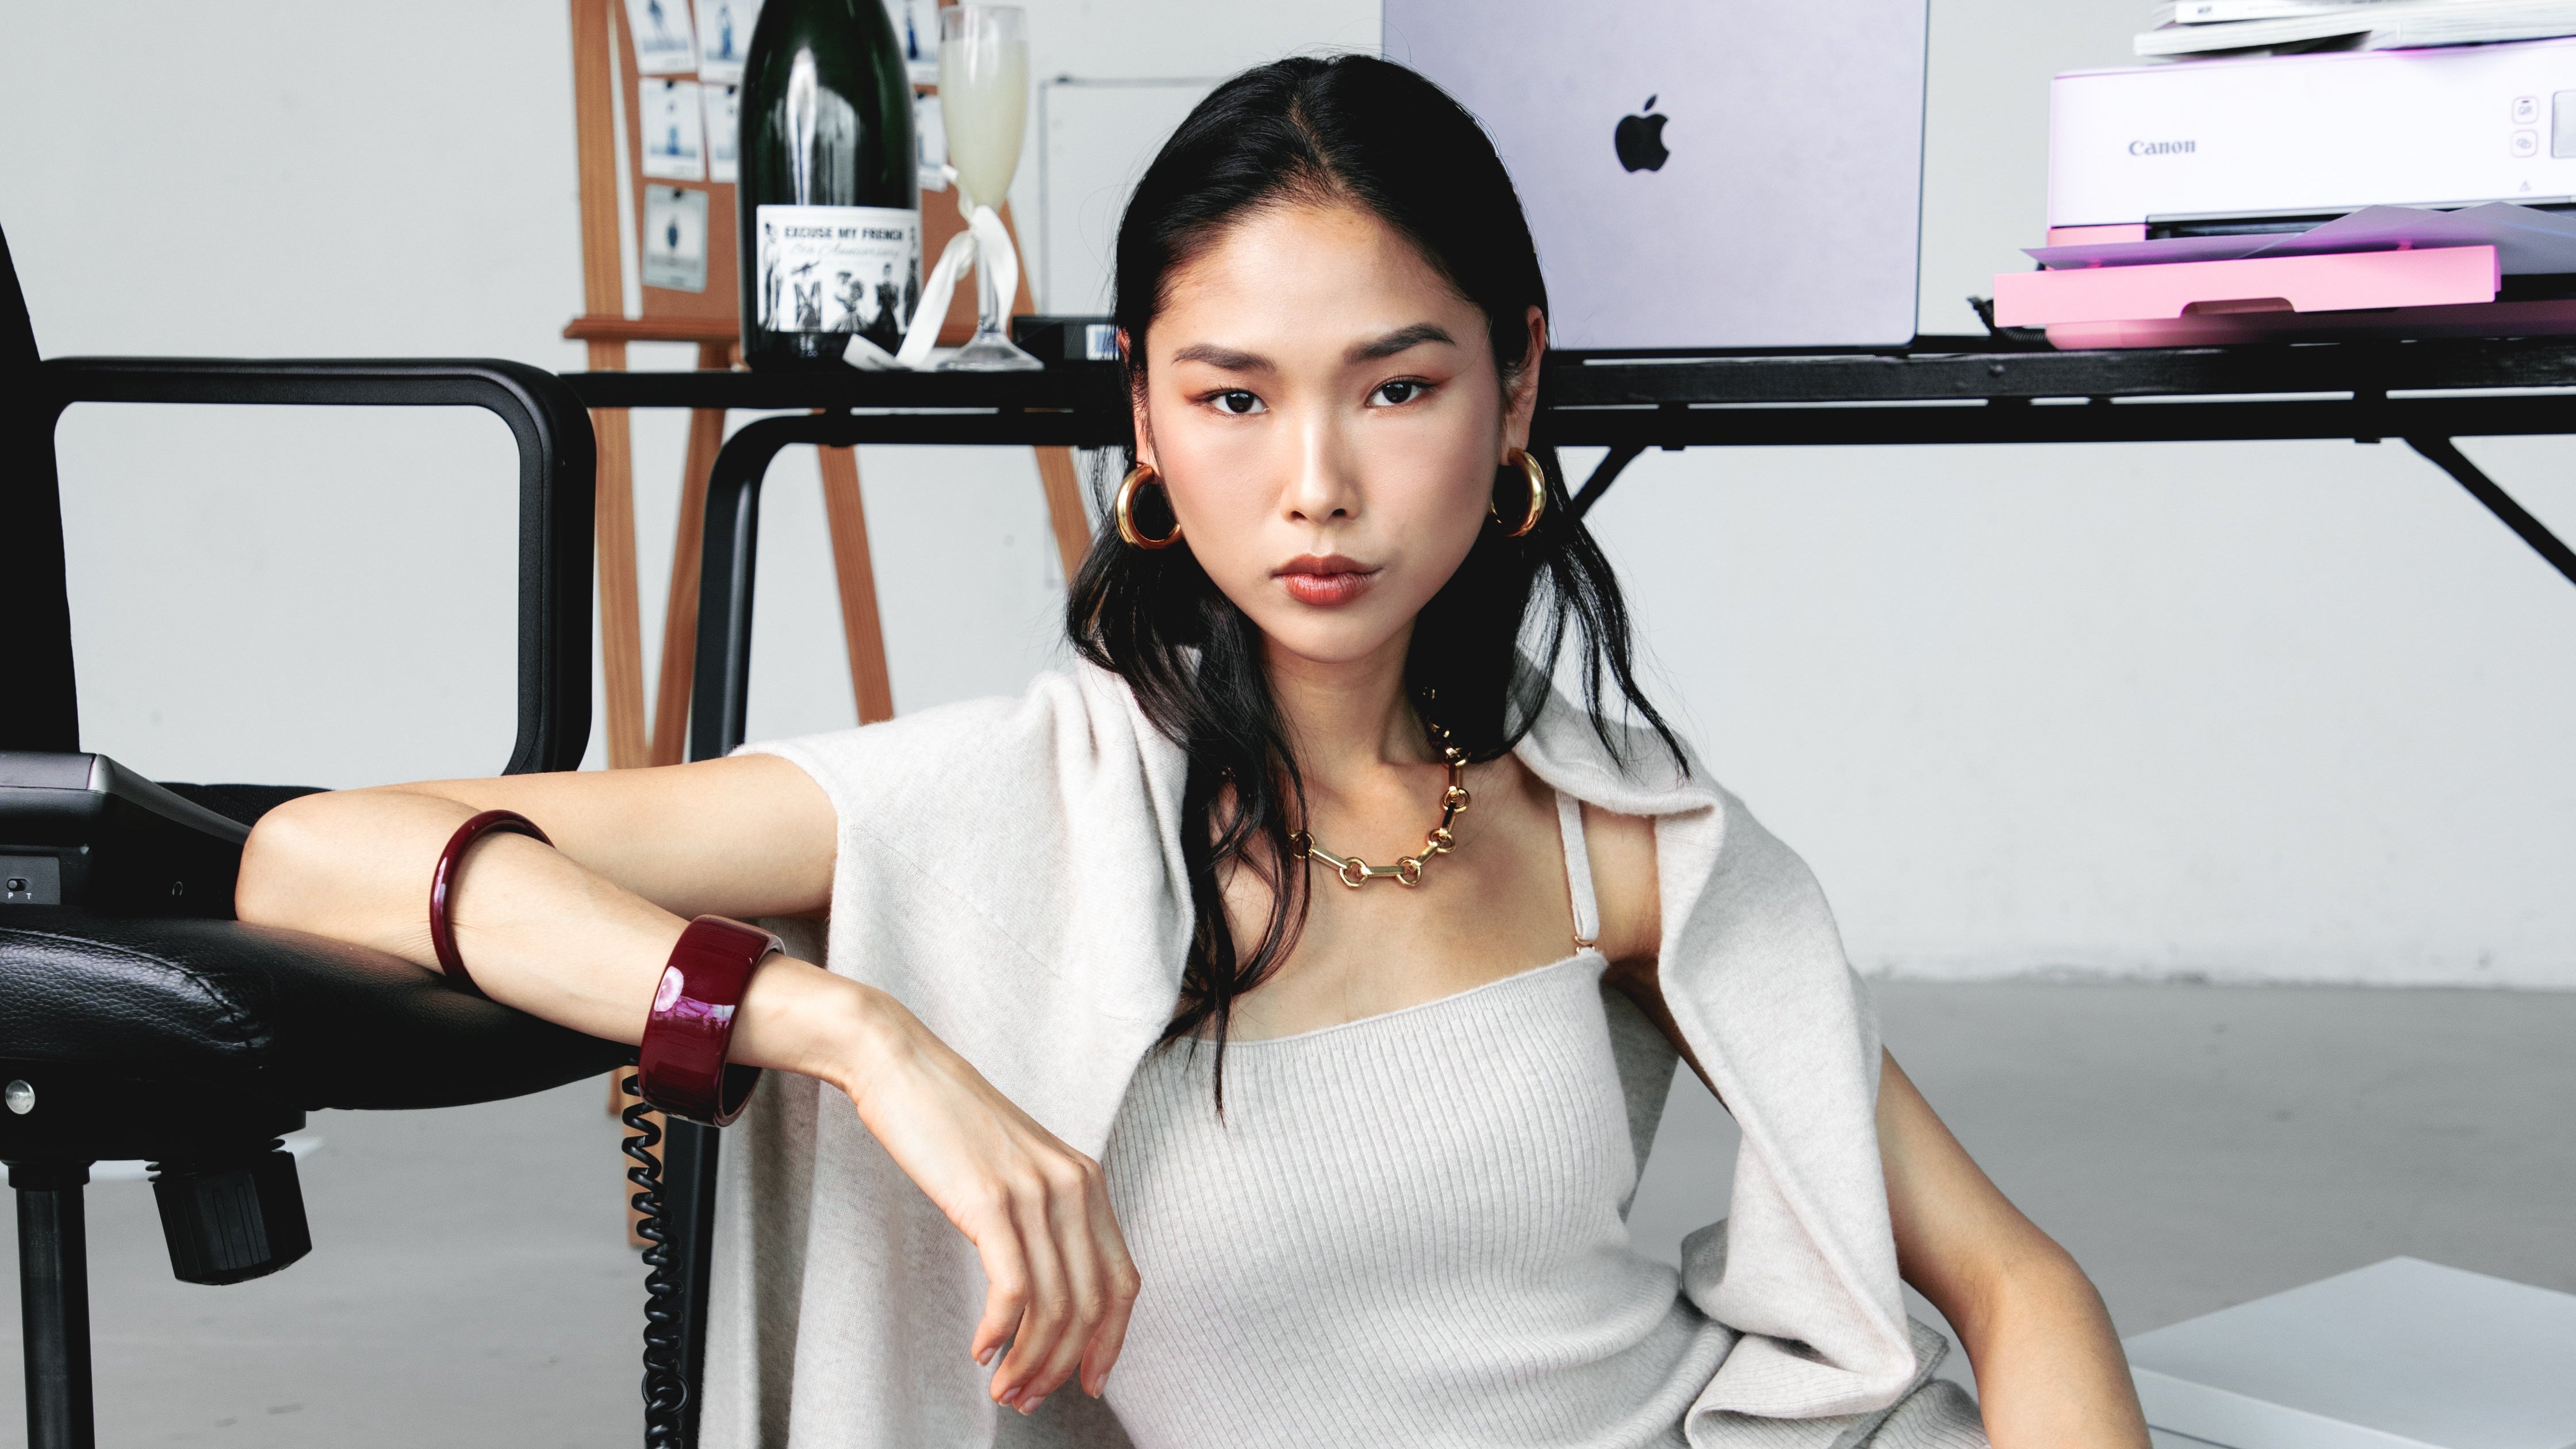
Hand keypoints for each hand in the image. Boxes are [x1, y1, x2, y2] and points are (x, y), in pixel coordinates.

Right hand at [838, 988, 1140, 1414]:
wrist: (903, 1067)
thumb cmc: (952, 1124)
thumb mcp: (1017, 1170)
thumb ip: (1043, 1218)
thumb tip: (1046, 1294)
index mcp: (1086, 1181)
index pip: (1122, 1282)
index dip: (1111, 1342)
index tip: (1089, 1382)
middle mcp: (1072, 1185)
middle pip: (1091, 1304)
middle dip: (1064, 1365)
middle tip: (1028, 1397)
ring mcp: (1034, 1191)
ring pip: (1055, 1304)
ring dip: (1030, 1361)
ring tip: (1004, 1388)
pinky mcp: (990, 1199)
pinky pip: (1013, 1287)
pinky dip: (1001, 1330)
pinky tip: (981, 1349)